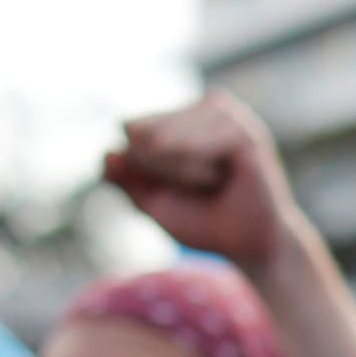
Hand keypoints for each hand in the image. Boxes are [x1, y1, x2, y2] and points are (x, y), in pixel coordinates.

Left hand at [102, 93, 302, 279]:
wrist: (249, 247)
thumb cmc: (205, 223)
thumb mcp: (153, 202)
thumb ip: (126, 179)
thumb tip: (106, 155)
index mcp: (182, 119)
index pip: (132, 128)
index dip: (142, 165)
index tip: (174, 187)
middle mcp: (204, 109)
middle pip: (147, 131)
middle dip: (162, 169)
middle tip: (201, 188)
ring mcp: (227, 117)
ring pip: (172, 137)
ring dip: (183, 172)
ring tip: (213, 184)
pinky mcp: (246, 133)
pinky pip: (200, 145)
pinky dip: (200, 169)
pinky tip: (220, 179)